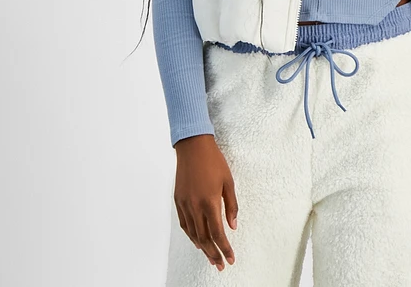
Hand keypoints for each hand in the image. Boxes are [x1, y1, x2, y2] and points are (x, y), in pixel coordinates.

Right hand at [173, 134, 238, 271]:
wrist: (192, 146)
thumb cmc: (213, 161)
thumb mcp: (228, 181)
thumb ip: (231, 205)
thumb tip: (232, 225)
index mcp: (209, 202)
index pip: (217, 233)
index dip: (224, 248)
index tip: (230, 259)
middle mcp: (195, 206)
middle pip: (204, 238)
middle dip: (213, 254)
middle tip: (220, 264)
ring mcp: (185, 204)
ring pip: (192, 234)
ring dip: (202, 248)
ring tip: (211, 257)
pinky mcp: (178, 200)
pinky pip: (184, 224)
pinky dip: (191, 235)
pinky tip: (197, 241)